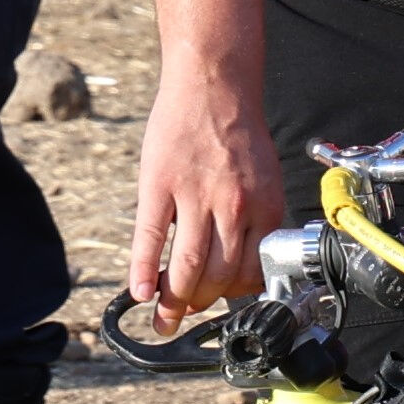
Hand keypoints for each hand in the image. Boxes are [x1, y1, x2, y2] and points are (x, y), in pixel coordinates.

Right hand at [129, 73, 286, 315]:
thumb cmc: (237, 132)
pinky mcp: (159, 185)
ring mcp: (194, 196)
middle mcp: (233, 207)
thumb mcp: (264, 178)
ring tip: (163, 318)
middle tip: (184, 317)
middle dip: (201, 303)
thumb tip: (244, 261)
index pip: (251, 269)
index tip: (220, 304)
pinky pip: (151, 237)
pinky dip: (144, 270)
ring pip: (188, 264)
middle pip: (219, 274)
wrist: (213, 85)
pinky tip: (140, 292)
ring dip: (174, 299)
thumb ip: (256, 218)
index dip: (234, 294)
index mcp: (263, 207)